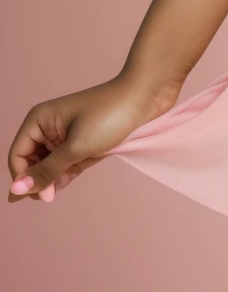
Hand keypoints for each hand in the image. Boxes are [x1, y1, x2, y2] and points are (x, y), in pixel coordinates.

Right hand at [7, 73, 179, 204]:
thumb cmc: (109, 115)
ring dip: (52, 179)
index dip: (24, 177)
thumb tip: (16, 190)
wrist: (146, 95)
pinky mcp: (84, 142)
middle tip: (52, 196)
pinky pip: (66, 163)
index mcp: (39, 119)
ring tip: (60, 187)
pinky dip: (65, 175)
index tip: (43, 195)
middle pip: (31, 162)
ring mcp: (67, 135)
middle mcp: (49, 126)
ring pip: (49, 165)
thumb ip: (47, 170)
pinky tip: (66, 182)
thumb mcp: (76, 147)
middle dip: (39, 180)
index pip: (17, 155)